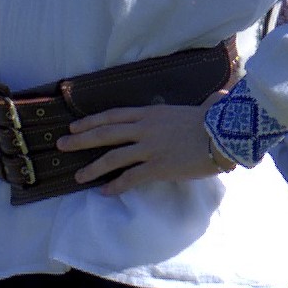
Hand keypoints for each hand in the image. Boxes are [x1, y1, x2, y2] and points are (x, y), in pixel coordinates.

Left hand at [59, 103, 234, 188]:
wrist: (226, 136)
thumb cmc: (217, 122)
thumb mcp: (204, 108)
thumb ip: (205, 103)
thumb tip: (219, 96)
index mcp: (151, 113)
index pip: (113, 115)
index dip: (91, 121)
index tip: (74, 126)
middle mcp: (144, 128)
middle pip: (104, 133)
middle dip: (79, 140)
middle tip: (61, 145)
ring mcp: (149, 148)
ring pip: (112, 157)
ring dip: (92, 168)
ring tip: (78, 177)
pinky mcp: (157, 167)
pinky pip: (130, 178)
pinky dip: (115, 186)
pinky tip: (104, 192)